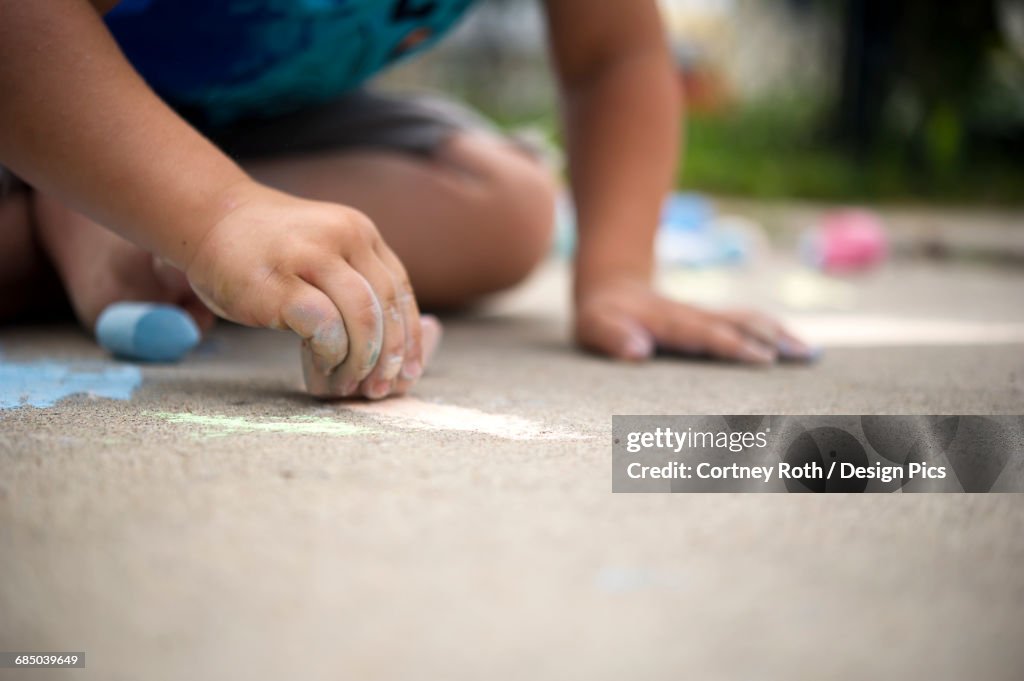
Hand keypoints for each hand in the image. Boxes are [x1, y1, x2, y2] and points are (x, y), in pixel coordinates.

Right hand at [185, 181, 424, 398]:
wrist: (210, 218)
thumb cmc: (268, 252)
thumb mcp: (324, 253)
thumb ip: (355, 283)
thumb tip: (391, 350)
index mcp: (361, 234)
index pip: (399, 291)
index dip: (409, 337)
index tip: (408, 371)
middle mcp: (344, 237)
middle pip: (387, 306)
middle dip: (389, 356)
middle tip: (379, 389)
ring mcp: (312, 256)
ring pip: (363, 316)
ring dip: (362, 359)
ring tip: (347, 383)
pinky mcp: (279, 282)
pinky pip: (325, 325)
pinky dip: (331, 353)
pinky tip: (320, 365)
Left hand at [574, 277, 817, 363]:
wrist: (611, 288)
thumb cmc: (602, 317)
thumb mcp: (595, 327)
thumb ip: (613, 338)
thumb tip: (639, 352)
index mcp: (670, 322)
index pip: (707, 335)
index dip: (734, 346)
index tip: (765, 360)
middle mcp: (694, 315)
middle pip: (740, 323)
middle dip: (774, 338)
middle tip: (808, 356)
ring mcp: (706, 315)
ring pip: (749, 320)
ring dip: (781, 334)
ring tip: (813, 354)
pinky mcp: (712, 318)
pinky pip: (748, 323)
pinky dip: (775, 332)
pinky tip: (799, 348)